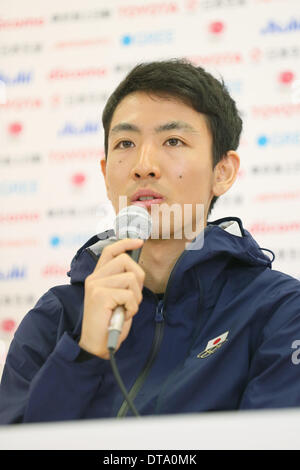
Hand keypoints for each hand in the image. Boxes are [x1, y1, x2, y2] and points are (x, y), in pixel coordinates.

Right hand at [79, 238, 144, 359]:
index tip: (139, 242)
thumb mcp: (117, 298)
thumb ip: (122, 282)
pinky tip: (123, 315)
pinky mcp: (100, 295)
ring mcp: (96, 286)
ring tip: (126, 309)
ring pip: (131, 278)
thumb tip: (137, 271)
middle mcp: (94, 278)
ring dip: (136, 298)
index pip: (110, 251)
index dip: (126, 243)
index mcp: (97, 277)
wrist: (97, 345)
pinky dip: (133, 308)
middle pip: (126, 261)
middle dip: (138, 278)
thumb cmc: (109, 322)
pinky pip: (130, 295)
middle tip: (133, 298)